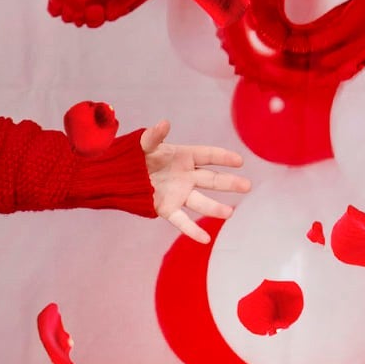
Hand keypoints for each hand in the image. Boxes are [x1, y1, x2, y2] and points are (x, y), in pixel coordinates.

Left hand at [141, 118, 250, 243]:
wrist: (117, 174)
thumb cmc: (134, 155)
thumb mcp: (143, 144)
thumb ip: (154, 136)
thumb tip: (164, 123)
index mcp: (184, 156)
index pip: (208, 155)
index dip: (223, 157)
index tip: (239, 160)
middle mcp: (186, 176)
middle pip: (212, 180)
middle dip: (229, 183)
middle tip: (247, 185)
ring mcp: (178, 193)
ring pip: (201, 201)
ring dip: (215, 208)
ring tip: (229, 213)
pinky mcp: (167, 208)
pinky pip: (182, 220)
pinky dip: (192, 230)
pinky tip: (205, 240)